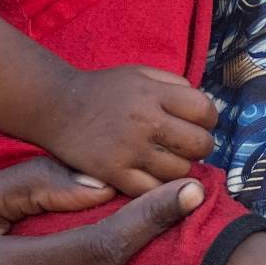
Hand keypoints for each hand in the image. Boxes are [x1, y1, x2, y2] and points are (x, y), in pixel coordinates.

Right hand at [46, 64, 217, 195]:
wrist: (56, 108)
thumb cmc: (104, 91)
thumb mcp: (140, 73)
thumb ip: (174, 85)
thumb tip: (205, 108)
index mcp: (153, 93)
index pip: (205, 110)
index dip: (208, 119)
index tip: (199, 123)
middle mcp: (144, 121)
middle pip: (200, 144)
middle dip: (200, 146)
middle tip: (186, 146)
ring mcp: (129, 150)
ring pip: (181, 171)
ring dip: (180, 168)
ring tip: (167, 159)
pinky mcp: (113, 174)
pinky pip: (153, 191)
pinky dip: (158, 187)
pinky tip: (152, 176)